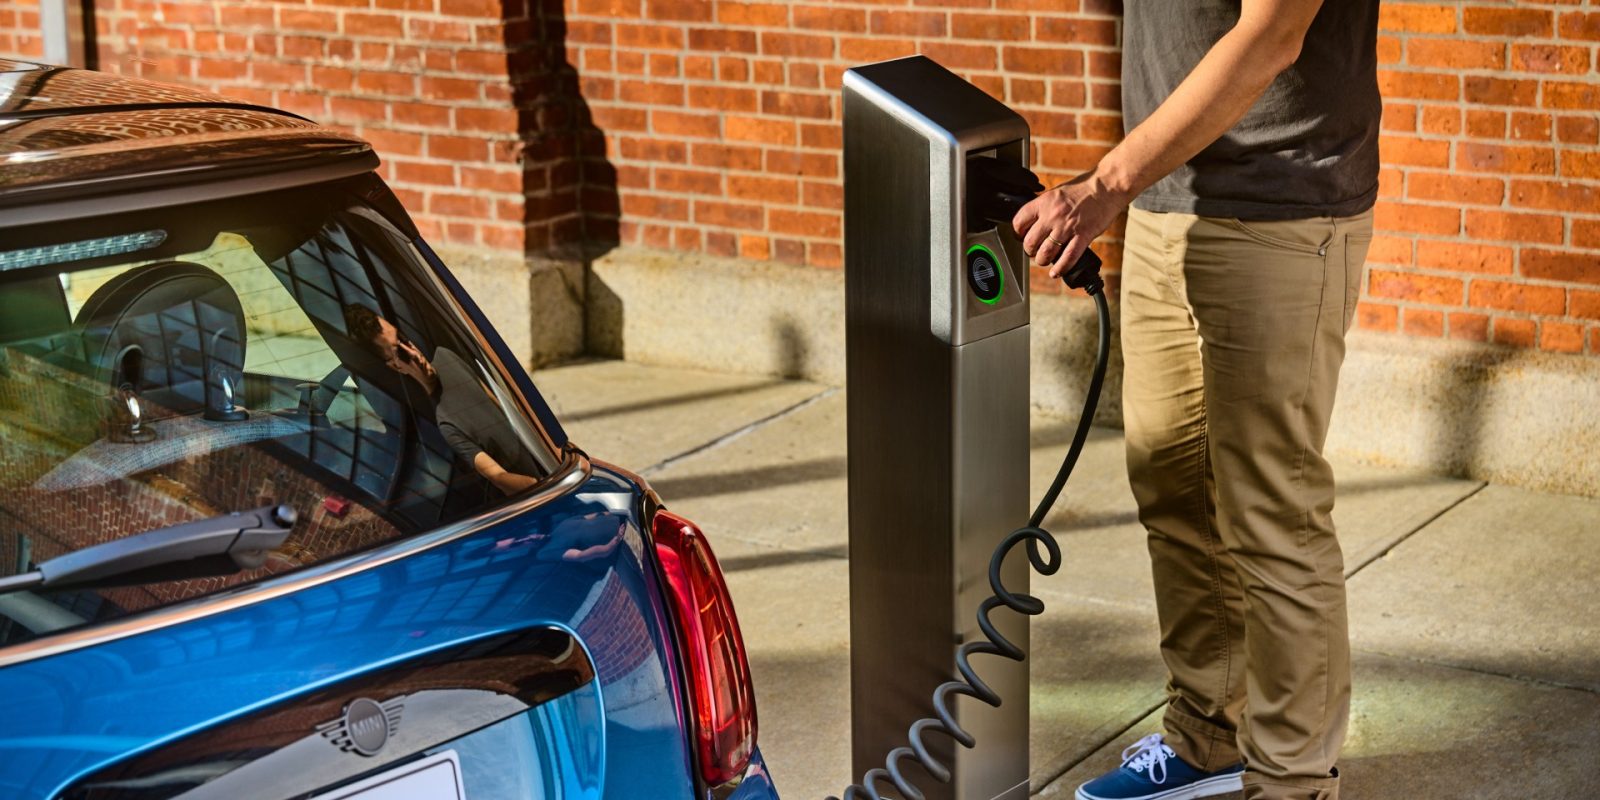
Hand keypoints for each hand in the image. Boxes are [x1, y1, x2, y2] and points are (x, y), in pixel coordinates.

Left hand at [1013, 168, 1129, 278]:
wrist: (1108, 186)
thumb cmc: (1084, 187)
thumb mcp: (1057, 192)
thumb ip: (1045, 206)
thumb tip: (1034, 220)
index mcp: (1044, 202)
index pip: (1019, 222)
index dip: (1018, 233)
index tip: (1021, 237)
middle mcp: (1053, 215)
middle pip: (1030, 242)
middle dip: (1030, 251)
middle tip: (1034, 251)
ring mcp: (1068, 227)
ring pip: (1046, 253)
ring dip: (1043, 260)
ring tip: (1045, 260)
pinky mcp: (1084, 236)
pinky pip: (1068, 258)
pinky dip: (1060, 268)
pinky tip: (1056, 272)